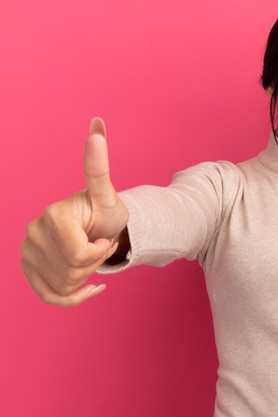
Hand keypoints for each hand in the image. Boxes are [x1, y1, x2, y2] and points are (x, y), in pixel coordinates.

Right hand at [20, 118, 128, 306]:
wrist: (100, 226)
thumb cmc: (106, 212)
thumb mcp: (107, 194)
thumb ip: (99, 167)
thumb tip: (98, 124)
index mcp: (52, 215)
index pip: (82, 256)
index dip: (101, 251)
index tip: (104, 236)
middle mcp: (32, 231)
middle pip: (73, 273)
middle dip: (95, 264)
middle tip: (98, 244)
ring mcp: (27, 251)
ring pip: (63, 286)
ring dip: (86, 277)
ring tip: (90, 256)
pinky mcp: (28, 268)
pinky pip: (51, 297)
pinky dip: (74, 297)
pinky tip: (91, 286)